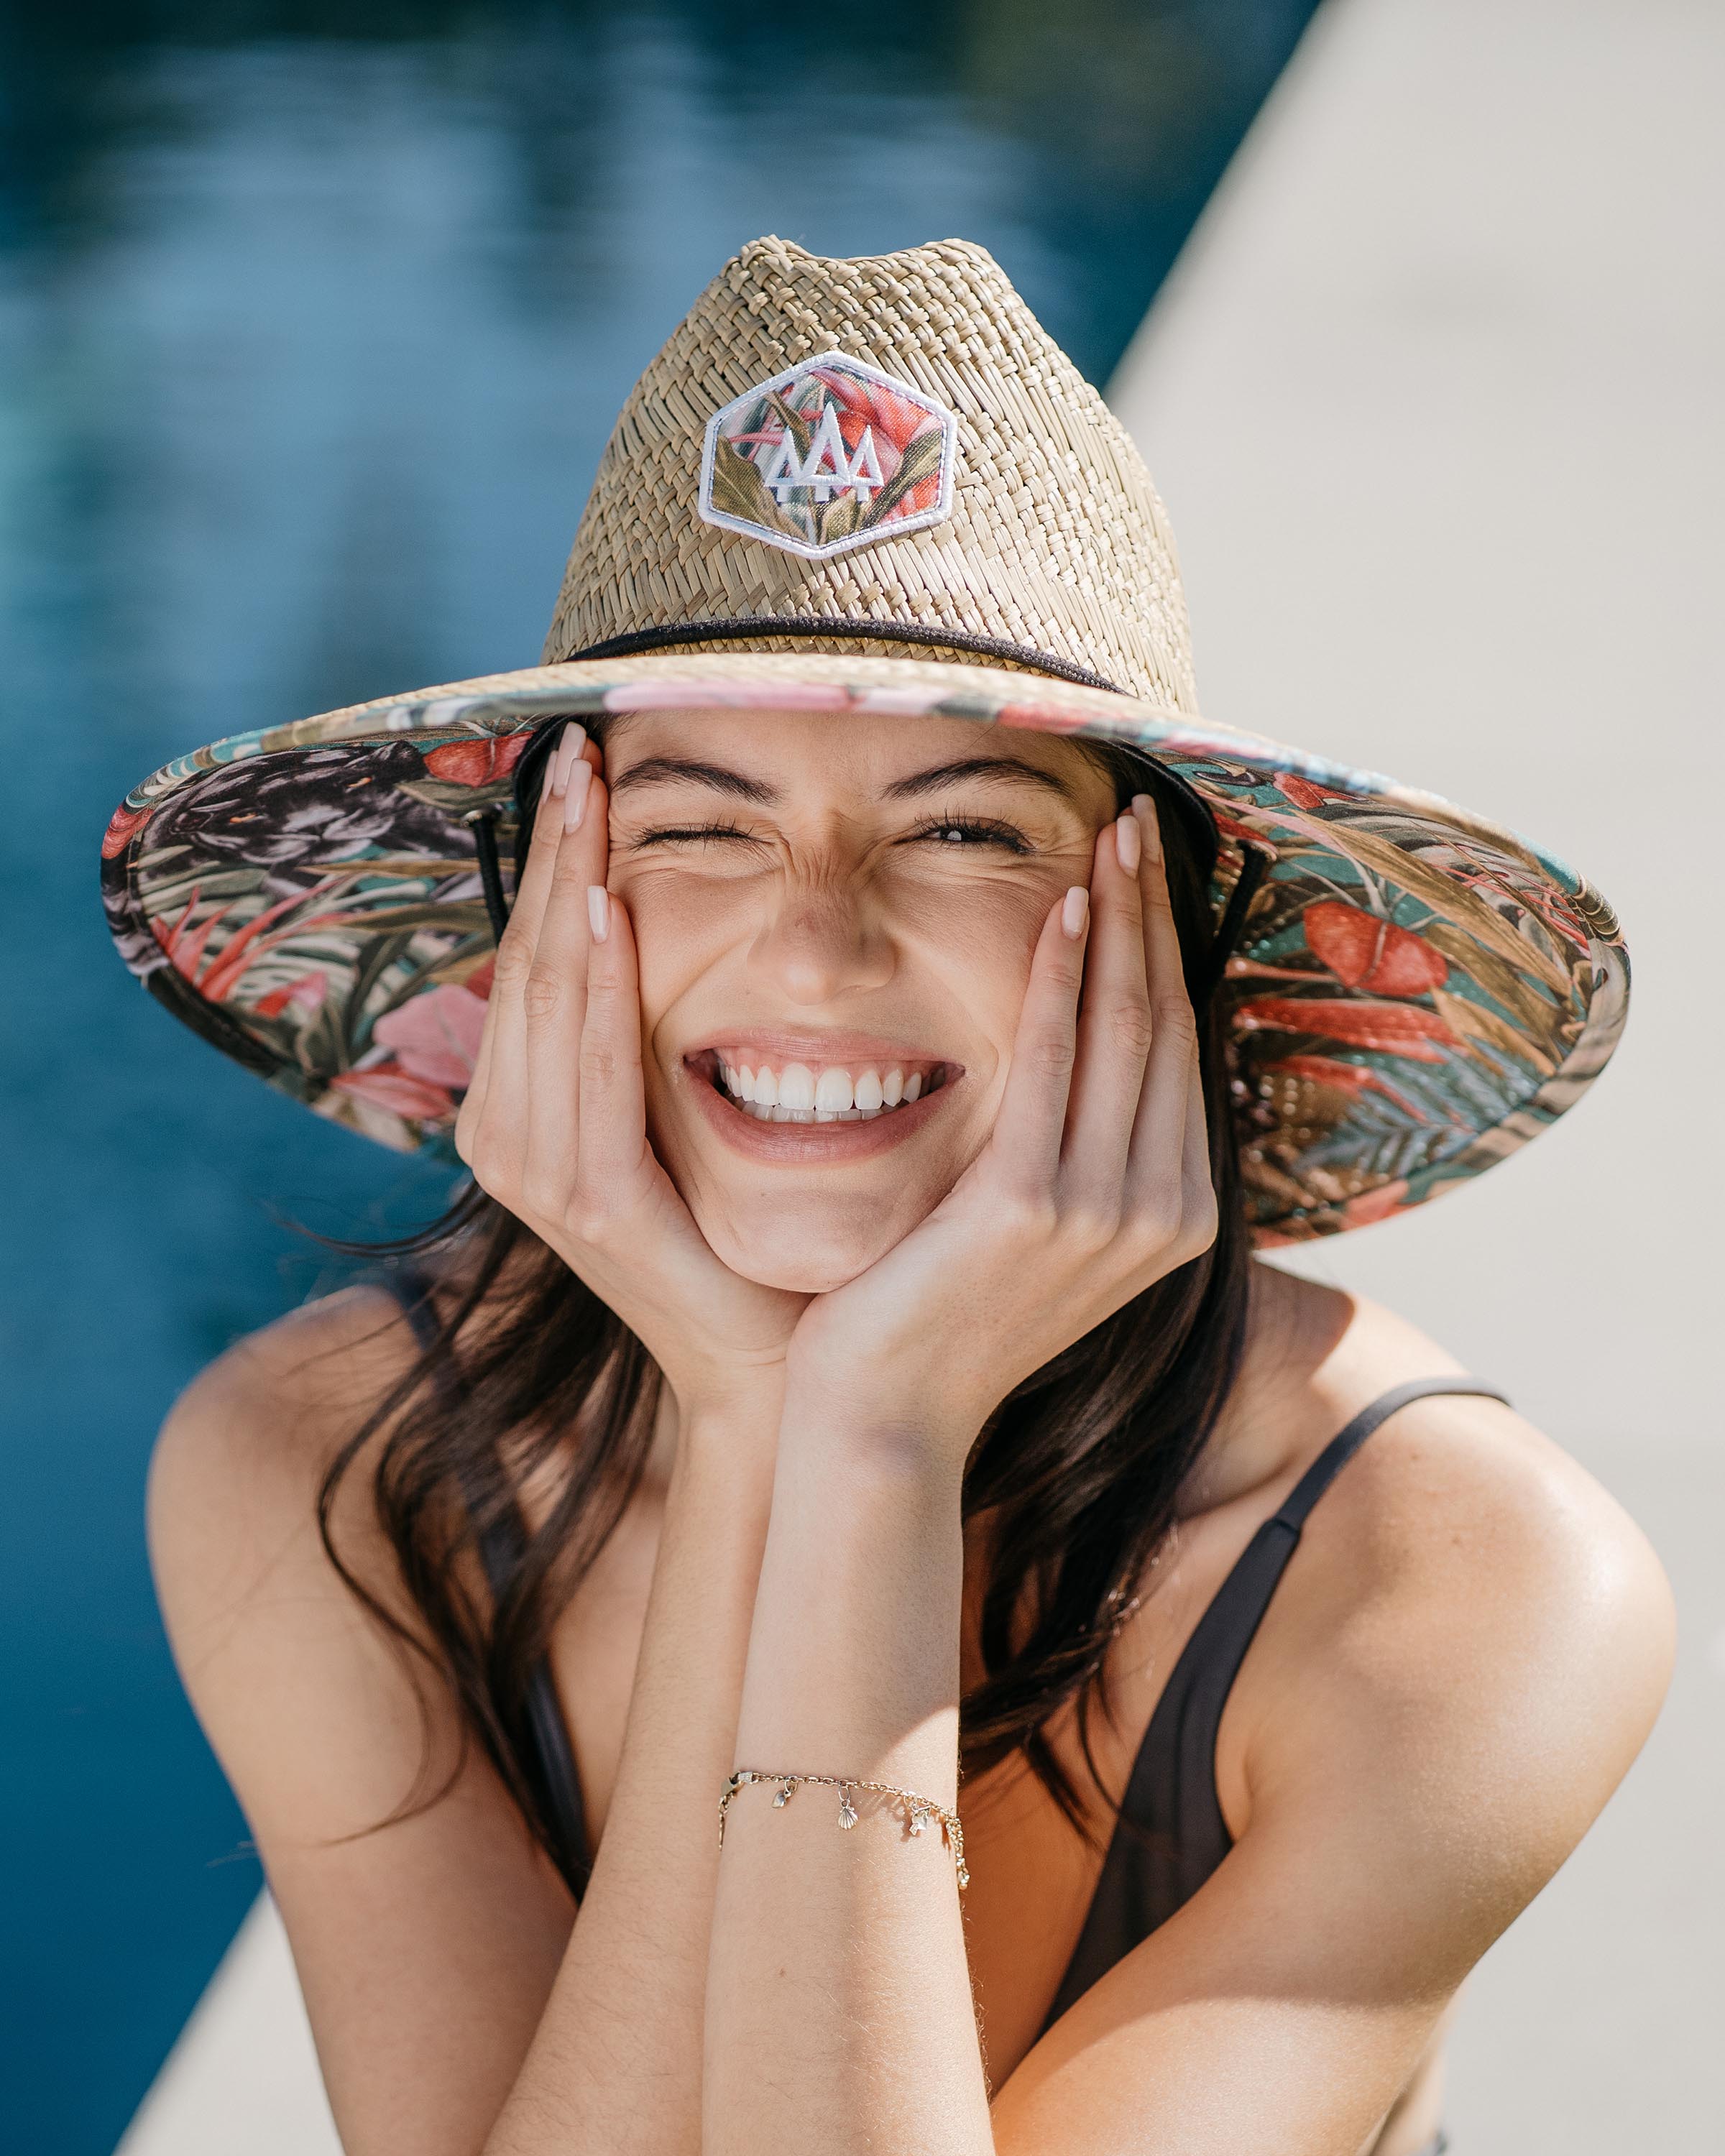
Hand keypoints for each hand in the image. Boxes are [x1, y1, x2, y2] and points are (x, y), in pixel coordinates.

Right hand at [456, 725, 808, 1422]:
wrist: (769, 1357)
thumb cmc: (735, 1229)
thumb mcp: (675, 1112)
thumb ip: (641, 1030)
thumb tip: (646, 908)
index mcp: (518, 1107)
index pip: (532, 952)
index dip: (549, 856)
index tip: (577, 760)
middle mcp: (507, 1135)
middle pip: (529, 957)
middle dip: (553, 848)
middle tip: (576, 745)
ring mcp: (540, 1172)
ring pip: (550, 995)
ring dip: (569, 886)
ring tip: (587, 793)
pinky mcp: (594, 1201)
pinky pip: (593, 1070)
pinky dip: (601, 986)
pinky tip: (615, 910)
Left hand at [784, 795, 1217, 1460]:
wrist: (886, 1416)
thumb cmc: (944, 1317)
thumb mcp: (1042, 1234)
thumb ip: (1085, 1156)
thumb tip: (1093, 1060)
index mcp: (1176, 1218)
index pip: (1176, 1050)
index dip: (1167, 951)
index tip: (1150, 868)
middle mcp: (1161, 1212)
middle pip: (1163, 1024)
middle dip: (1154, 913)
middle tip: (1138, 820)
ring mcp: (1105, 1211)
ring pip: (1122, 1027)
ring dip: (1119, 919)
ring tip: (1110, 834)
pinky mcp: (1033, 1204)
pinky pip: (1053, 1060)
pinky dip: (1060, 976)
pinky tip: (1059, 907)